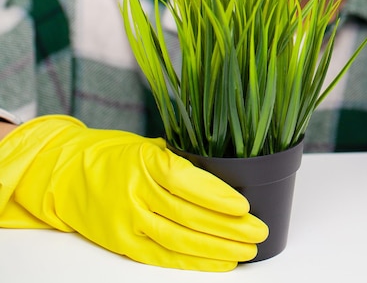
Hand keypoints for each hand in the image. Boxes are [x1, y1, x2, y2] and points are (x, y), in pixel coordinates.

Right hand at [0, 115, 267, 270]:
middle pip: (190, 216)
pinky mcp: (124, 244)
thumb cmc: (116, 157)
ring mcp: (128, 221)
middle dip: (230, 227)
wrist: (67, 176)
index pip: (186, 182)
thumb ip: (183, 163)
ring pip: (180, 240)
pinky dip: (196, 262)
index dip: (218, 197)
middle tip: (258, 231)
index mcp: (145, 162)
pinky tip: (221, 262)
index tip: (244, 206)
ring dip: (219, 248)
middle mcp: (136, 193)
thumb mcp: (149, 147)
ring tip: (247, 249)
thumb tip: (228, 179)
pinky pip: (164, 256)